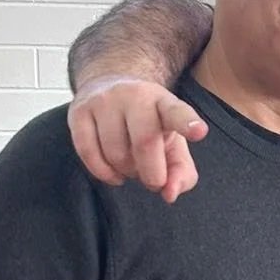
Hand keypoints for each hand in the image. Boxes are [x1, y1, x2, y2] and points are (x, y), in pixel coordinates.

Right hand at [67, 77, 207, 199]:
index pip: (176, 112)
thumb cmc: (148, 123)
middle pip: (144, 142)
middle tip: (153, 181)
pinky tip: (114, 173)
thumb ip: (181, 172)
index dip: (187, 123)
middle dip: (151, 173)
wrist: (108, 85)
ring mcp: (104, 101)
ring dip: (126, 172)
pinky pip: (88, 152)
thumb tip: (169, 194)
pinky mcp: (79, 112)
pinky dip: (103, 172)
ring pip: (115, 152)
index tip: (199, 132)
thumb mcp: (172, 143)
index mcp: (164, 102)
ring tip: (131, 167)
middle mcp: (135, 96)